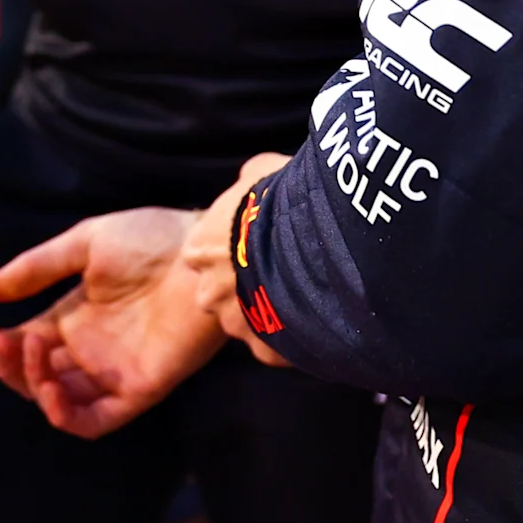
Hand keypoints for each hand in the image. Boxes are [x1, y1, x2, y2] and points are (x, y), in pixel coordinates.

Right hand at [0, 206, 225, 438]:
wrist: (203, 252)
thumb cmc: (153, 239)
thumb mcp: (84, 243)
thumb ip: (37, 268)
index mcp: (77, 316)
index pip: (27, 344)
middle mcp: (92, 349)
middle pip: (36, 375)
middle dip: (8, 364)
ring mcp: (114, 372)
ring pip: (59, 401)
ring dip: (32, 386)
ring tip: (29, 353)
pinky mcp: (139, 389)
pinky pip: (95, 421)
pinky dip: (65, 414)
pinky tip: (49, 388)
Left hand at [190, 153, 294, 362]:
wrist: (314, 241)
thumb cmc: (282, 200)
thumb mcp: (260, 173)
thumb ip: (248, 183)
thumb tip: (252, 179)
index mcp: (199, 250)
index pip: (206, 254)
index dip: (234, 247)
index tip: (260, 240)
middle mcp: (209, 292)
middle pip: (225, 293)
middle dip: (252, 284)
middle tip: (289, 268)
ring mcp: (237, 325)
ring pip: (256, 321)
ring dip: (278, 310)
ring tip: (312, 290)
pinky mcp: (268, 350)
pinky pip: (283, 346)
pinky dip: (300, 335)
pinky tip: (324, 313)